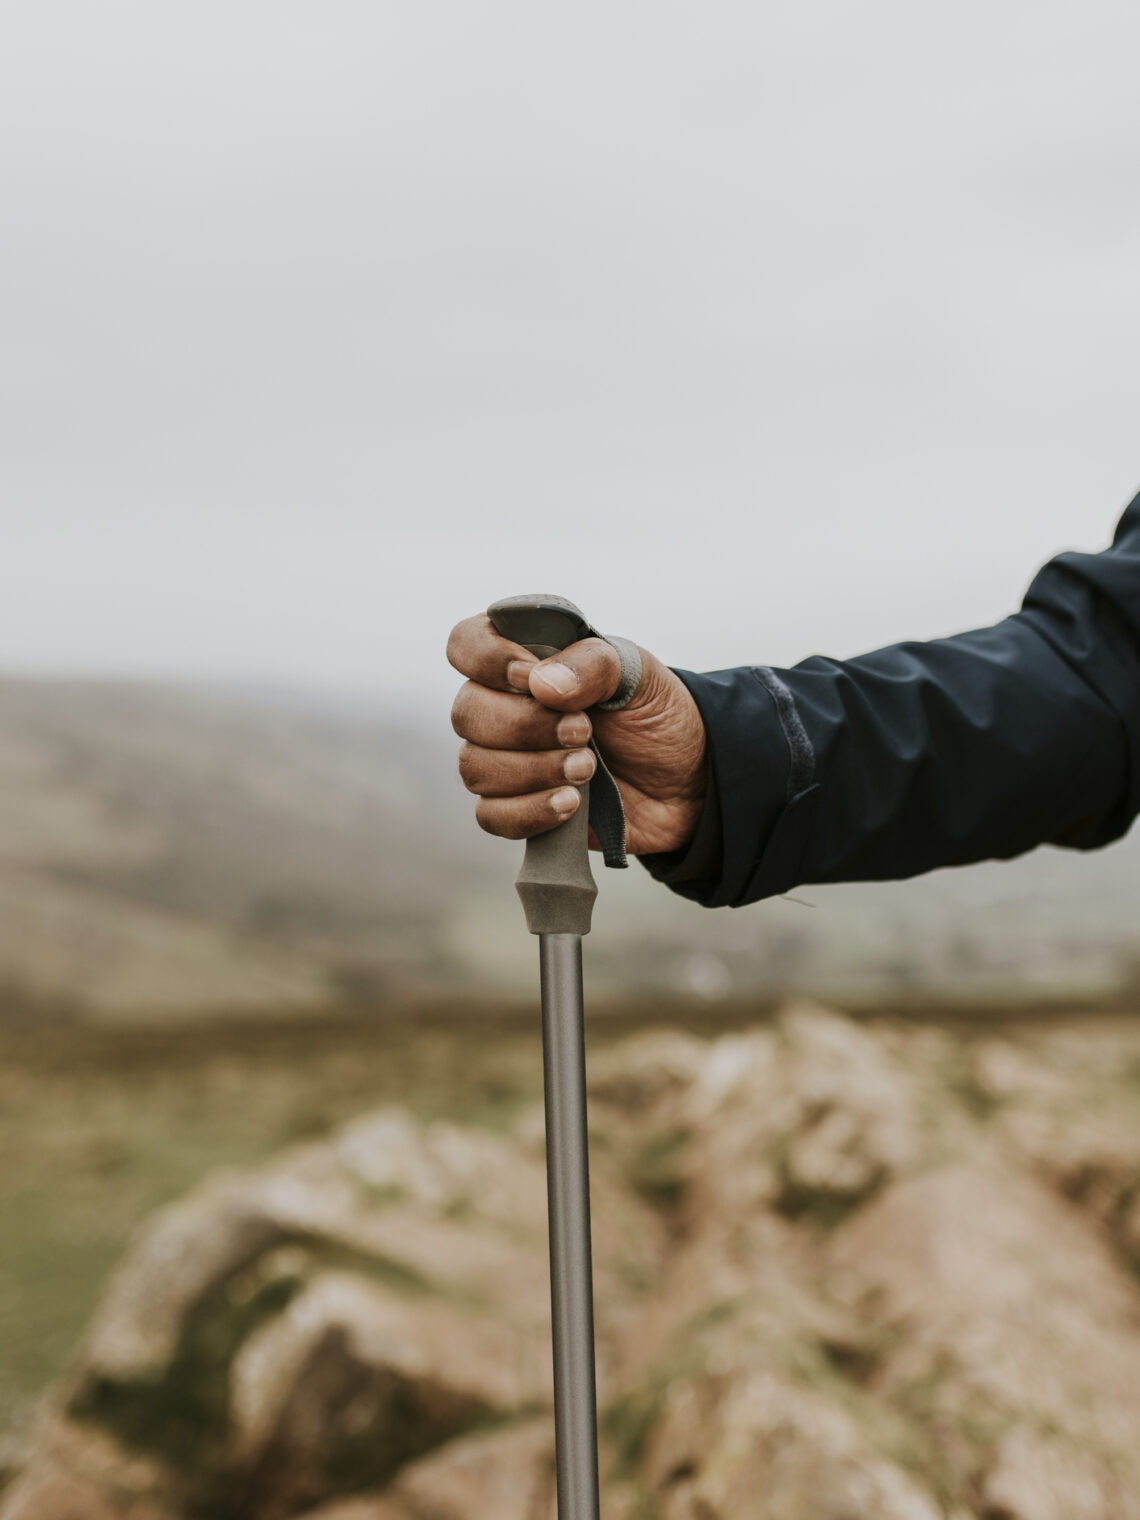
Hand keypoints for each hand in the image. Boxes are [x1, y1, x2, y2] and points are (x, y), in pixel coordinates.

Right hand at [447, 614, 706, 855]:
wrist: (688, 781)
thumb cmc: (657, 717)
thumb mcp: (639, 675)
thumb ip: (592, 665)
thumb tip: (540, 683)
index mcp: (527, 660)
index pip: (466, 644)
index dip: (488, 662)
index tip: (533, 680)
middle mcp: (506, 707)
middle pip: (467, 713)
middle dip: (526, 727)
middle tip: (584, 732)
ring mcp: (507, 760)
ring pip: (475, 768)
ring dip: (533, 771)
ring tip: (588, 770)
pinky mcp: (518, 808)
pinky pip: (491, 816)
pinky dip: (530, 811)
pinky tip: (571, 804)